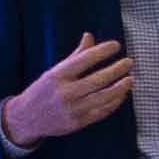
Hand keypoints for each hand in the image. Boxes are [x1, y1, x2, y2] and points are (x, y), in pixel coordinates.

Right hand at [0, 31, 132, 149]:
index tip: (116, 45)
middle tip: (129, 62)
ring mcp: (72, 109)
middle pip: (98, 80)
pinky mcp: (78, 123)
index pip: (84, 60)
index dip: (102, 51)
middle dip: (117, 70)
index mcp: (57, 76)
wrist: (26, 118)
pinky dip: (114, 102)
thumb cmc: (43, 90)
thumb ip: (75, 55)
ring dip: (121, 88)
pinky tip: (122, 94)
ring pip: (103, 97)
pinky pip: (102, 112)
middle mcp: (65, 92)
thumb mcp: (55, 71)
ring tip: (131, 79)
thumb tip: (89, 36)